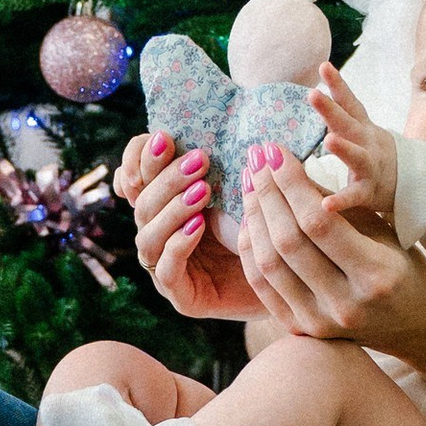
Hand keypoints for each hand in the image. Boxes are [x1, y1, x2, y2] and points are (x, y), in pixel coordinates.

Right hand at [115, 132, 257, 322]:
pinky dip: (178, 245)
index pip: (134, 173)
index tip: (165, 137)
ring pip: (147, 234)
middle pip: (141, 201)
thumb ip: (228, 162)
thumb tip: (226, 128)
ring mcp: (165, 266)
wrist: (291, 281)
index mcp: (166, 203)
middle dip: (166, 178)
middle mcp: (160, 233)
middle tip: (199, 161)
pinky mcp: (181, 296)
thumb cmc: (268, 228)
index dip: (139, 156)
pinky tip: (198, 227)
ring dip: (172, 209)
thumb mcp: (247, 189)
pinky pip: (165, 270)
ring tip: (202, 192)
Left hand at [238, 146, 425, 347]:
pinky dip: (250, 247)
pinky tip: (250, 217)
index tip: (274, 151)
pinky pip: (261, 285)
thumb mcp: (379, 228)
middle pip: (288, 242)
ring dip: (253, 216)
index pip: (318, 221)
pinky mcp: (300, 330)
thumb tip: (285, 168)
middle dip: (267, 193)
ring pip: (268, 263)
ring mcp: (320, 323)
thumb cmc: (399, 263)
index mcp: (376, 275)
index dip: (290, 182)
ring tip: (249, 182)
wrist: (411, 321)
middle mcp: (346, 305)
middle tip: (256, 159)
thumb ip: (333, 203)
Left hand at [308, 60, 396, 223]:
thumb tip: (312, 92)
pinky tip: (325, 206)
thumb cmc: (374, 155)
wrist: (411, 184)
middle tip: (313, 94)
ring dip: (343, 148)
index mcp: (361, 127)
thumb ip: (339, 115)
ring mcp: (371, 166)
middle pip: (348, 123)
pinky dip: (341, 201)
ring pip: (356, 156)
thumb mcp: (360, 131)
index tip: (323, 66)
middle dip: (330, 109)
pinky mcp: (370, 191)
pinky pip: (354, 196)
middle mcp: (367, 142)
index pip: (349, 102)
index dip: (337, 84)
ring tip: (329, 141)